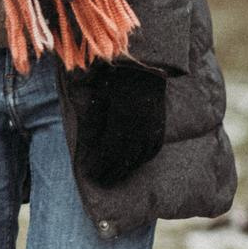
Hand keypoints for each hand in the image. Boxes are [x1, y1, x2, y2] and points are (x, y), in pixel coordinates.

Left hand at [77, 62, 165, 188]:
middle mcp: (139, 127)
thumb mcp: (99, 98)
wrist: (144, 67)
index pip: (109, 151)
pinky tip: (133, 165)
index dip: (98, 164)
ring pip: (139, 156)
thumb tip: (88, 146)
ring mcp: (152, 127)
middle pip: (124, 158)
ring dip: (125, 169)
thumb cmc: (115, 79)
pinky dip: (141, 160)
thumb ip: (94, 122)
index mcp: (122, 119)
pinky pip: (152, 150)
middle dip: (110, 172)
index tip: (89, 174)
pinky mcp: (160, 126)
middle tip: (99, 181)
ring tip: (113, 177)